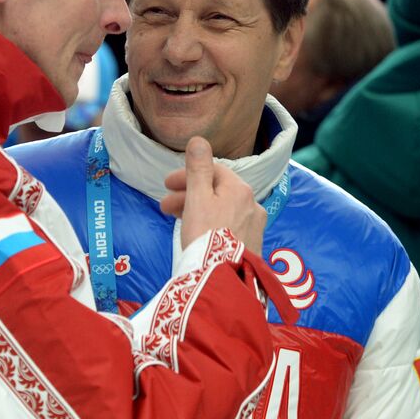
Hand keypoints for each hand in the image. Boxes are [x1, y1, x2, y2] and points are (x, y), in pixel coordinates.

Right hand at [161, 137, 265, 253]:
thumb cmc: (206, 235)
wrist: (223, 279)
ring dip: (198, 210)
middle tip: (164, 207)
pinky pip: (229, 227)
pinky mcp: (253, 246)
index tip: (165, 185)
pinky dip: (212, 225)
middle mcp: (253, 204)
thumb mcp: (197, 199)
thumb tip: (199, 140)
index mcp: (239, 188)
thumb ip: (198, 169)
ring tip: (177, 223)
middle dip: (188, 195)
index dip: (186, 174)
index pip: (212, 170)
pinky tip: (200, 235)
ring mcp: (255, 226)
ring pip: (223, 210)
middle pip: (217, 192)